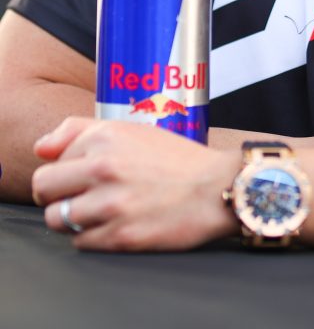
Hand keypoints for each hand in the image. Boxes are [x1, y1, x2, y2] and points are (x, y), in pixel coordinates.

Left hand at [32, 117, 240, 251]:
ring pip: (57, 219)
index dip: (67, 169)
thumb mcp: (131, 129)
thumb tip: (41, 148)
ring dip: (73, 218)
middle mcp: (103, 168)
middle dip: (57, 194)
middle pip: (44, 188)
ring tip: (100, 211)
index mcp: (105, 137)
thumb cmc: (176, 159)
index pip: (51, 159)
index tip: (86, 173)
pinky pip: (80, 243)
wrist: (216, 188)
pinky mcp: (119, 236)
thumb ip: (79, 130)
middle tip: (80, 195)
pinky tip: (116, 224)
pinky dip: (92, 237)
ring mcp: (110, 204)